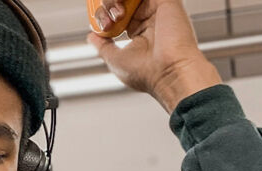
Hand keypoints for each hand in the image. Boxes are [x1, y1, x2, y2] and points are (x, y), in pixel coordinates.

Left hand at [88, 0, 221, 111]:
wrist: (169, 72)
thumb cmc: (147, 73)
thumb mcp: (115, 60)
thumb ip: (103, 45)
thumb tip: (92, 36)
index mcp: (140, 33)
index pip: (117, 14)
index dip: (104, 15)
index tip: (102, 26)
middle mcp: (149, 20)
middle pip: (121, 2)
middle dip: (107, 7)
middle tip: (108, 21)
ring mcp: (156, 9)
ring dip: (114, 1)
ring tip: (117, 15)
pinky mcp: (165, 1)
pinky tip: (123, 4)